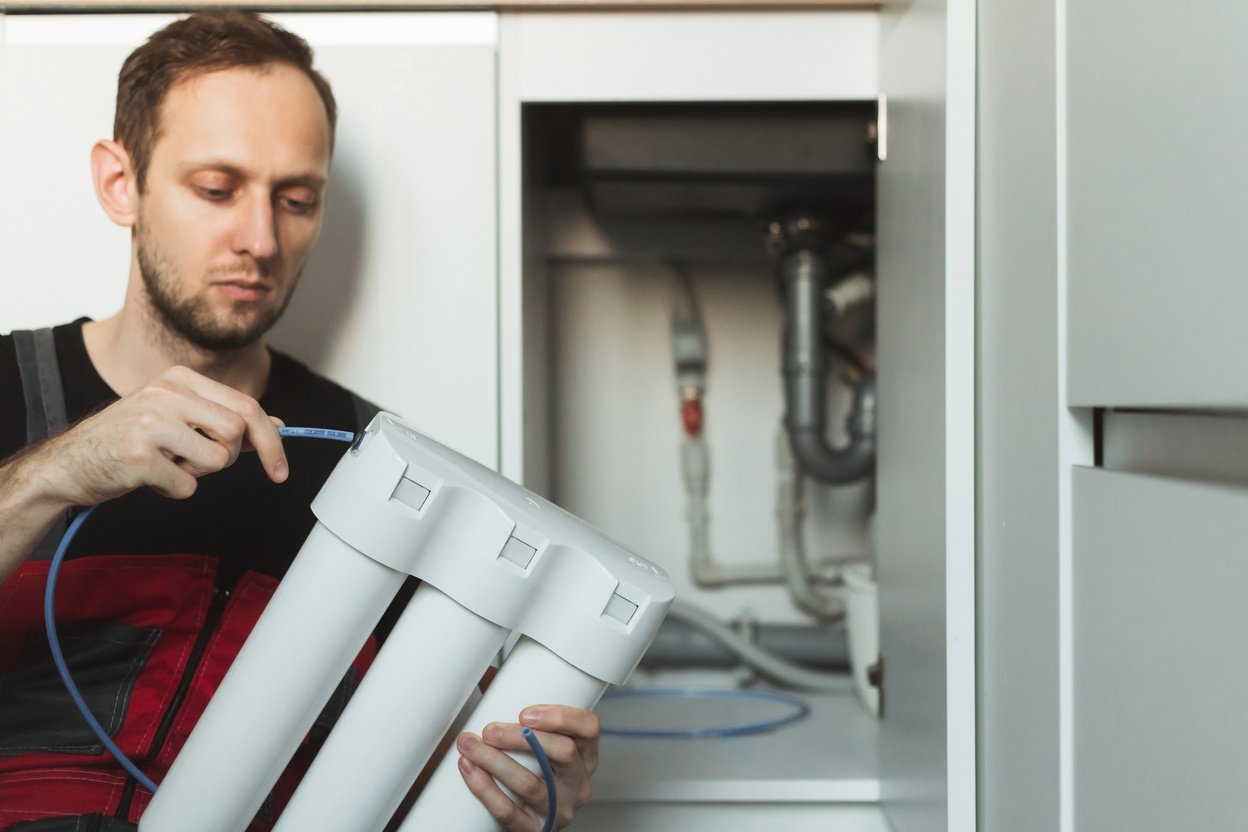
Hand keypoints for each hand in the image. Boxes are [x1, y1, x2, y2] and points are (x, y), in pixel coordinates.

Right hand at [37, 364, 286, 505]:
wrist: (67, 464)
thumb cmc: (127, 440)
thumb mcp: (176, 416)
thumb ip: (223, 418)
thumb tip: (277, 425)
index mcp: (180, 379)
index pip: (247, 406)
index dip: (272, 441)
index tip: (280, 469)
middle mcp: (166, 393)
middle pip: (237, 431)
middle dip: (227, 456)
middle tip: (198, 461)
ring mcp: (150, 423)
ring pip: (217, 460)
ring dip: (197, 473)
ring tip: (167, 463)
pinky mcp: (139, 456)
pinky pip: (187, 485)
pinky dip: (174, 489)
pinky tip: (149, 477)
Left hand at [456, 705, 600, 829]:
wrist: (528, 818)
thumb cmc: (535, 773)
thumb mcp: (541, 745)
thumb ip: (520, 711)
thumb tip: (490, 674)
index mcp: (585, 754)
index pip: (589, 729)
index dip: (561, 717)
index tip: (526, 712)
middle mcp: (579, 782)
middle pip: (561, 753)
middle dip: (520, 738)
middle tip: (490, 729)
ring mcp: (560, 808)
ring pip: (530, 784)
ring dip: (494, 761)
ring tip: (469, 745)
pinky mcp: (535, 829)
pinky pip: (509, 811)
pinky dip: (484, 789)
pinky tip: (469, 770)